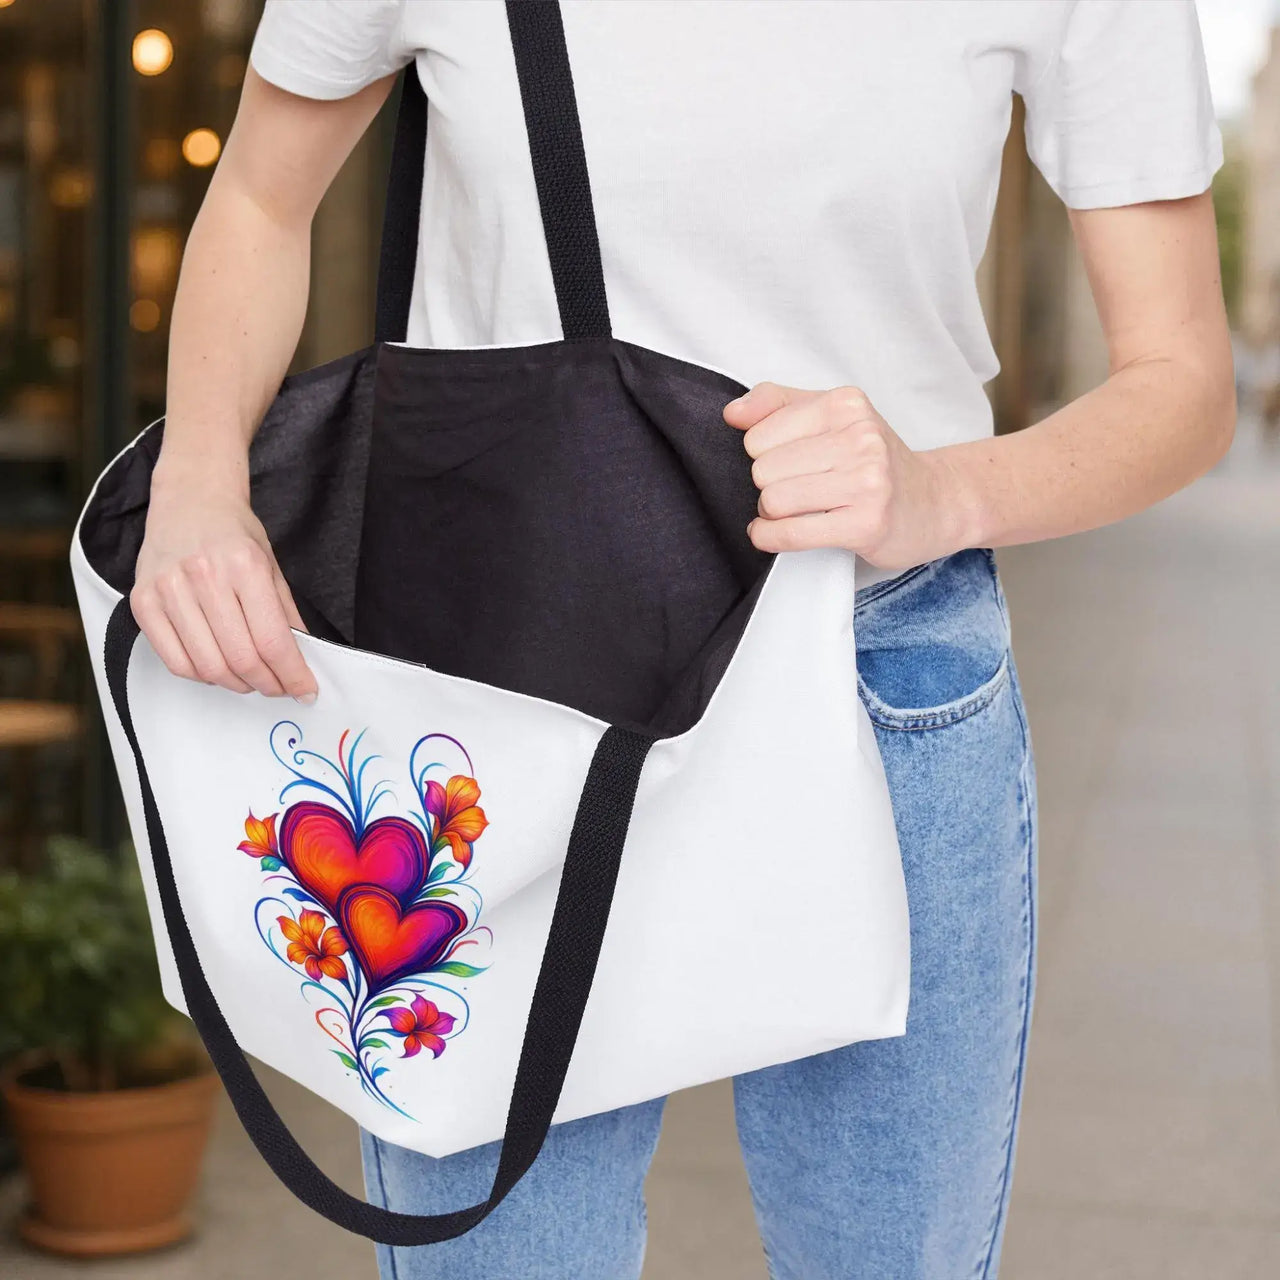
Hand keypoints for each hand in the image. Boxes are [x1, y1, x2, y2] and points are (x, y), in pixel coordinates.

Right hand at [130, 466, 317, 699]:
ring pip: (208, 666)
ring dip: (237, 684)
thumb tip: (302, 662)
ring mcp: (168, 590)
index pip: (273, 640)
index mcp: (244, 566)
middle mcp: (203, 576)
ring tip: (250, 680)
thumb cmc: (234, 534)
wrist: (190, 501)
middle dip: (267, 684)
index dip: (292, 675)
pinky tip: (218, 669)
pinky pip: (175, 662)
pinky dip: (202, 676)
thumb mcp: (272, 567)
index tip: (305, 690)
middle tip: (279, 687)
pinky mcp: (143, 603)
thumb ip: (287, 615)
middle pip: (241, 658)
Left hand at [723, 382, 973, 570]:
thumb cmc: (878, 462)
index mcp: (846, 404)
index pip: (758, 433)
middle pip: (762, 469)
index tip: (788, 464)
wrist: (938, 502)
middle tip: (796, 491)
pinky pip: (792, 532)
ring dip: (772, 514)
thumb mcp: (835, 417)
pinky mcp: (867, 523)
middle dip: (768, 486)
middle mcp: (860, 437)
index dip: (762, 455)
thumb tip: (732, 414)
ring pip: (773, 501)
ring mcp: (867, 481)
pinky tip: (774, 533)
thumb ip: (779, 404)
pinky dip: (770, 537)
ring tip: (796, 511)